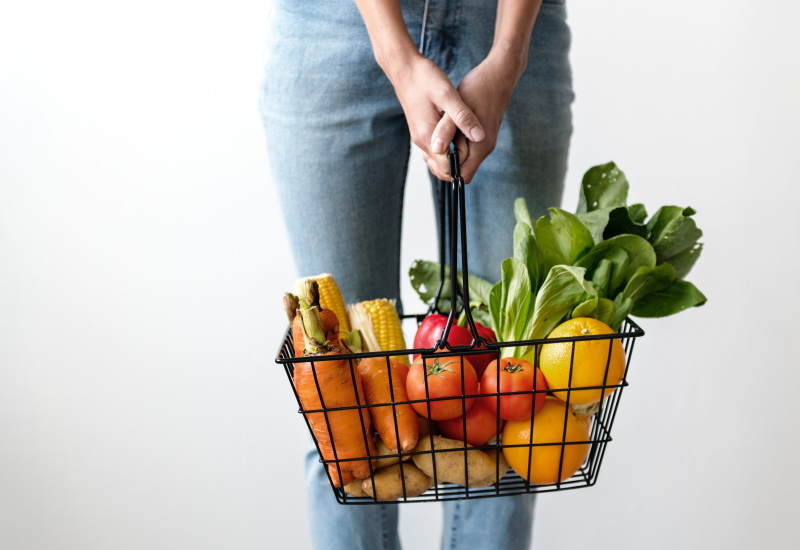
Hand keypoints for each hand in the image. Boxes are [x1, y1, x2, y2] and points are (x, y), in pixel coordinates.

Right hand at [385, 53, 485, 180]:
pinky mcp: (421, 130)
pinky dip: (448, 148)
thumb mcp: (448, 95)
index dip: (463, 164)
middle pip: (441, 169)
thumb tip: (480, 137)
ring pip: (438, 160)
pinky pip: (435, 149)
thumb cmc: (425, 78)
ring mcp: (420, 137)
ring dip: (454, 156)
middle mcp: (422, 141)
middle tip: (474, 146)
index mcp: (428, 136)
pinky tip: (458, 134)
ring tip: (468, 139)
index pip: (446, 169)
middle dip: (459, 164)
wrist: (404, 68)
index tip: (476, 149)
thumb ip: (463, 117)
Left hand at [427, 49, 522, 182]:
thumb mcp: (458, 106)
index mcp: (480, 146)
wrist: (499, 74)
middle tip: (431, 143)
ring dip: (447, 151)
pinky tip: (443, 129)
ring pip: (461, 159)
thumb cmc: (479, 87)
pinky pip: (464, 148)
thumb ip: (447, 129)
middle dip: (443, 161)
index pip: (461, 176)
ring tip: (436, 135)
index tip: (431, 153)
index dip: (444, 170)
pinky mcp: (480, 135)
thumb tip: (436, 149)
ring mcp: (484, 142)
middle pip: (460, 170)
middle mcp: (484, 148)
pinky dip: (452, 143)